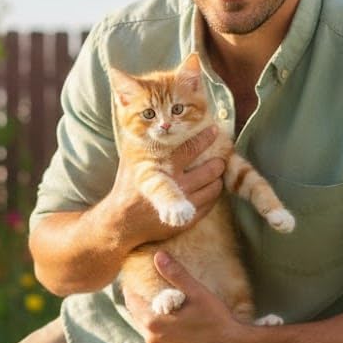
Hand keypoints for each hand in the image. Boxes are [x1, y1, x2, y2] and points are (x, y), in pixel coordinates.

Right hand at [104, 126, 224, 248]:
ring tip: (215, 174)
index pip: (190, 149)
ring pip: (213, 188)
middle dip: (218, 163)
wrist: (123, 219)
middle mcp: (176, 185)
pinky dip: (212, 195)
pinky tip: (208, 189)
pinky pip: (210, 204)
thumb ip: (144, 140)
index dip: (205, 138)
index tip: (215, 131)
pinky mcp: (187, 220)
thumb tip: (157, 122)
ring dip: (217, 179)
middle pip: (209, 170)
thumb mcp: (131, 158)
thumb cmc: (128, 184)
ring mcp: (183, 204)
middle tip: (219, 158)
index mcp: (162, 167)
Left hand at [124, 251, 249, 342]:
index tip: (133, 280)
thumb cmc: (215, 320)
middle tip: (149, 291)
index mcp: (153, 323)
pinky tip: (177, 328)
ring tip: (165, 308)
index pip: (132, 303)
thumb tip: (158, 255)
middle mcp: (154, 341)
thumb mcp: (196, 293)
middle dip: (142, 304)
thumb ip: (175, 274)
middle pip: (139, 318)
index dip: (131, 290)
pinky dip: (166, 335)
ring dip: (155, 321)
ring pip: (152, 333)